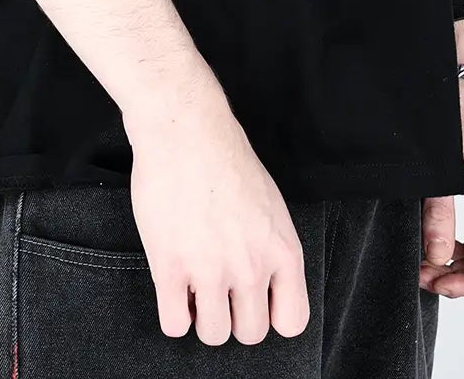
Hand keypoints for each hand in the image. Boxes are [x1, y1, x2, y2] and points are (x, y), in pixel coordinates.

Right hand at [124, 80, 310, 345]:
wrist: (185, 128)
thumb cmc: (226, 157)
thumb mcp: (269, 204)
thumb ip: (270, 248)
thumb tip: (262, 284)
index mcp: (282, 250)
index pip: (292, 322)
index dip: (270, 314)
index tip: (253, 299)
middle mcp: (252, 267)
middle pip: (250, 334)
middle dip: (233, 316)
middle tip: (218, 289)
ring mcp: (211, 270)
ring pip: (213, 334)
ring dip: (201, 316)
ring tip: (193, 285)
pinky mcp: (170, 267)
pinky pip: (175, 324)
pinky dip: (173, 314)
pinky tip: (172, 286)